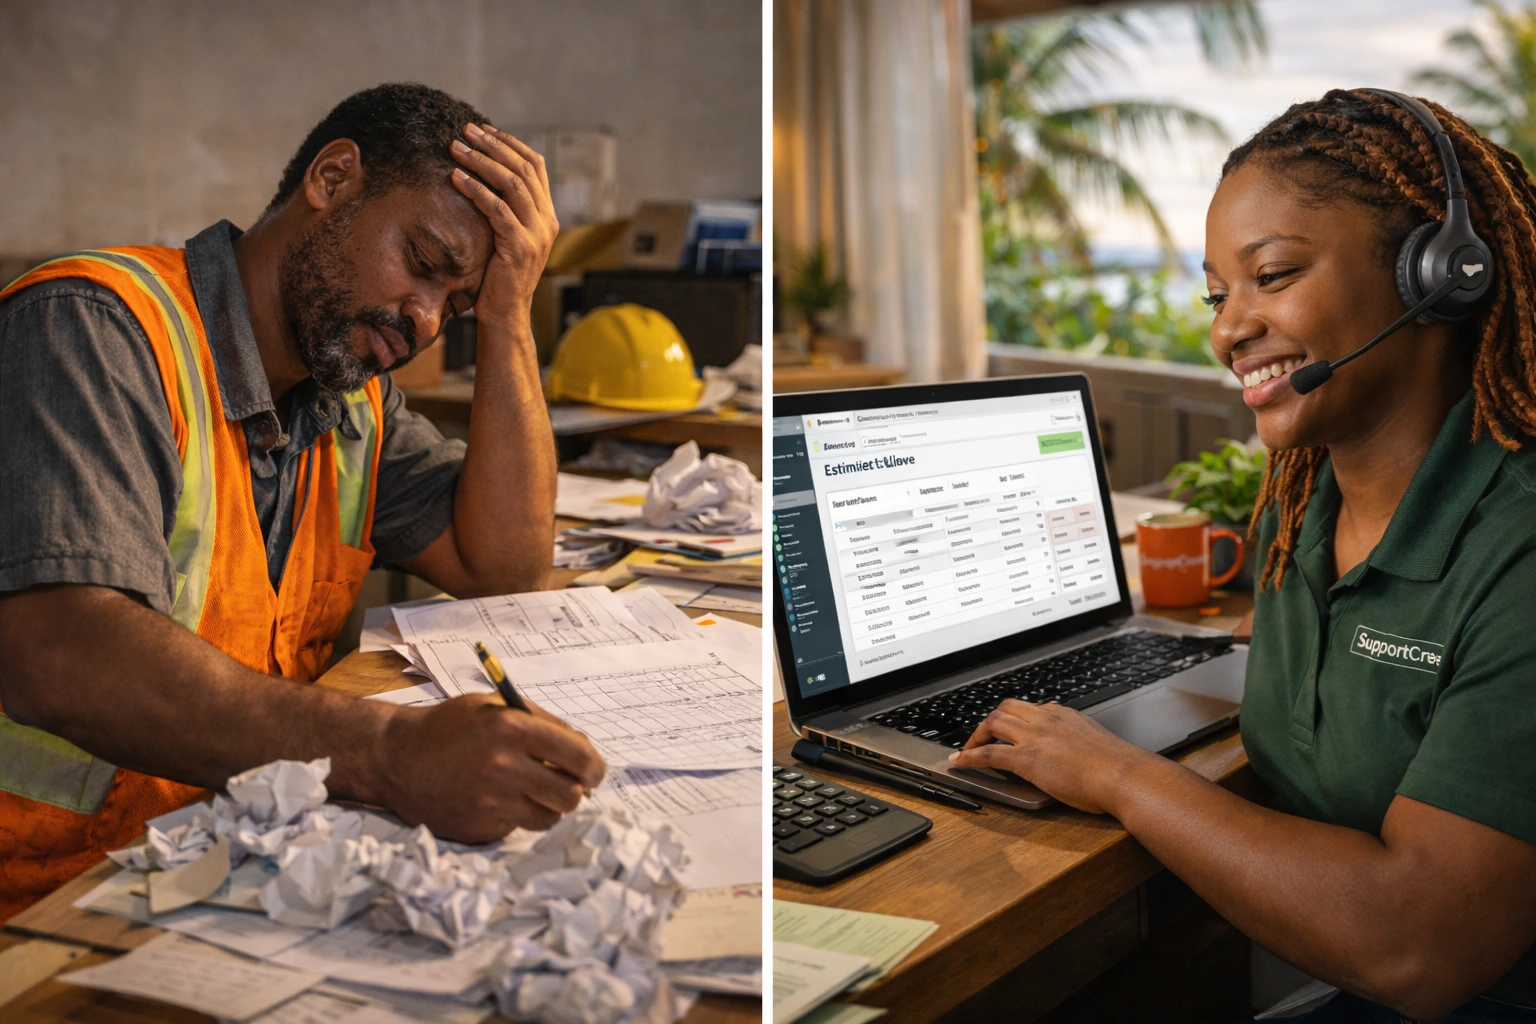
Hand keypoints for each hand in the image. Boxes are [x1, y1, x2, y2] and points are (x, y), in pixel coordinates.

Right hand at [380, 695, 605, 842]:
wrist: (396, 758)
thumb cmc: (450, 727)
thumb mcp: (495, 706)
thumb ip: (542, 722)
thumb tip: (584, 748)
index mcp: (511, 728)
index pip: (578, 756)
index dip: (594, 768)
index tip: (594, 772)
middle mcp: (503, 767)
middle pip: (570, 795)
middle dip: (575, 791)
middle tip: (566, 785)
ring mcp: (490, 802)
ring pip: (548, 818)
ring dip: (546, 806)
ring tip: (529, 790)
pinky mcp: (478, 828)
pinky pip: (517, 828)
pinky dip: (516, 816)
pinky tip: (496, 799)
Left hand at [449, 123, 558, 327]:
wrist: (506, 313)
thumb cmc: (499, 276)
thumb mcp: (507, 236)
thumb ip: (506, 210)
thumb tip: (483, 178)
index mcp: (547, 215)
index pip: (535, 166)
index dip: (510, 143)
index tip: (484, 130)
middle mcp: (547, 221)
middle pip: (523, 169)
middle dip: (492, 145)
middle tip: (465, 130)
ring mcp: (536, 234)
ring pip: (512, 184)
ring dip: (481, 162)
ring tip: (456, 148)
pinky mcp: (520, 247)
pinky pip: (497, 210)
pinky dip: (475, 190)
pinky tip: (456, 178)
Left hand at [948, 699, 1152, 814]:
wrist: (1123, 775)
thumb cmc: (1118, 766)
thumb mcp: (1097, 742)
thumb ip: (1080, 737)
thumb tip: (1076, 742)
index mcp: (1063, 715)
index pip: (1031, 708)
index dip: (1014, 717)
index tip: (1008, 727)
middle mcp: (1045, 720)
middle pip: (1006, 708)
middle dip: (990, 721)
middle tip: (982, 736)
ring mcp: (1034, 737)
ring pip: (993, 723)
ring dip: (976, 735)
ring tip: (967, 749)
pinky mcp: (1026, 759)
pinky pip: (988, 753)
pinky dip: (970, 757)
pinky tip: (960, 763)